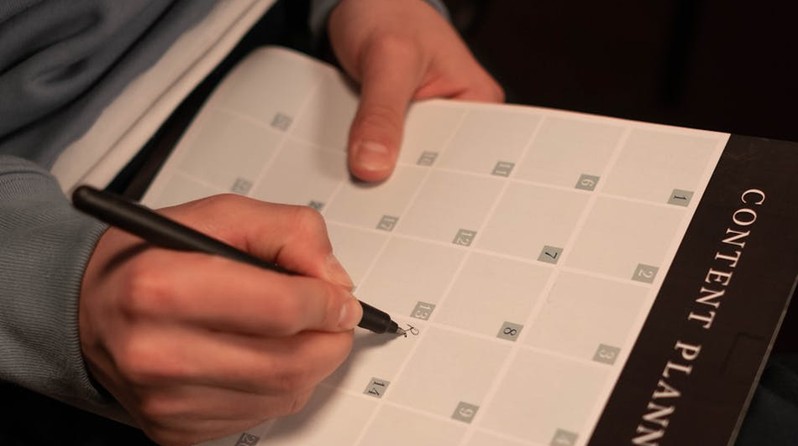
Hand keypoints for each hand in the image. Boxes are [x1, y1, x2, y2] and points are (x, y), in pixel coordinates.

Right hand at [79, 194, 360, 445]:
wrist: (88, 308)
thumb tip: (334, 279)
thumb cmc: (150, 258)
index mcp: (162, 288)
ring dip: (312, 364)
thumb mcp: (219, 214)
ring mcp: (166, 400)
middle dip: (331, 340)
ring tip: (302, 333)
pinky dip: (281, 387)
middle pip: (287, 364)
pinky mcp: (175, 429)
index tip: (341, 297)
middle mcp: (158, 352)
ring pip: (282, 395)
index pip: (278, 309)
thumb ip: (288, 232)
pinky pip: (259, 416)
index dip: (326, 303)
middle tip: (336, 318)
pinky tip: (265, 357)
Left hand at [328, 0, 504, 181]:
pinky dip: (368, 157)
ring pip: (407, 164)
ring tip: (363, 182)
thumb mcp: (388, 58)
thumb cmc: (388, 13)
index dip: (437, 181)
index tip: (406, 199)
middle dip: (405, 178)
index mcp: (478, 102)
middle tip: (375, 192)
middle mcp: (458, 119)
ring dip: (382, 170)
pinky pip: (385, 154)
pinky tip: (354, 167)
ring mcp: (428, 127)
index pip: (467, 158)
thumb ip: (380, 113)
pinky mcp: (400, 130)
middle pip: (436, 167)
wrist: (362, 3)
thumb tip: (372, 166)